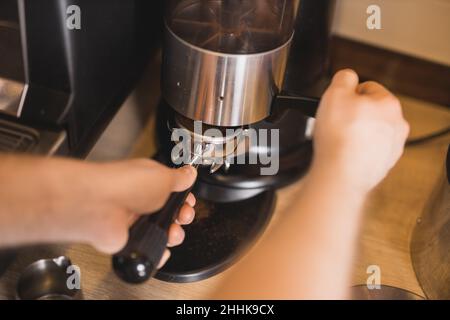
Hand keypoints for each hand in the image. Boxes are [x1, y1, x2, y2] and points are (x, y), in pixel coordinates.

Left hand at [0, 157, 196, 267]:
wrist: (97, 206)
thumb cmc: (124, 185)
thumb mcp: (163, 177)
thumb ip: (180, 178)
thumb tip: (190, 173)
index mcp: (149, 180)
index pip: (172, 191)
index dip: (184, 198)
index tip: (189, 202)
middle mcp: (141, 199)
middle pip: (169, 213)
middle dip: (181, 218)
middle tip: (182, 218)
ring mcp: (134, 220)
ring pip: (161, 232)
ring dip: (172, 235)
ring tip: (171, 234)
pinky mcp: (128, 239)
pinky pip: (147, 248)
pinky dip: (157, 252)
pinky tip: (161, 249)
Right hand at [312, 69, 409, 192]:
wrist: (341, 174)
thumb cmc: (339, 137)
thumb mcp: (334, 92)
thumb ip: (343, 78)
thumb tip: (347, 78)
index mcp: (389, 103)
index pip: (367, 87)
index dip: (348, 94)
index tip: (338, 104)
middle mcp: (397, 125)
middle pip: (369, 111)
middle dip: (353, 114)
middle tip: (336, 123)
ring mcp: (392, 147)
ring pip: (369, 132)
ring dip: (355, 133)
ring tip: (339, 140)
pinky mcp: (383, 165)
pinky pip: (367, 152)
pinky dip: (356, 151)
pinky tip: (344, 154)